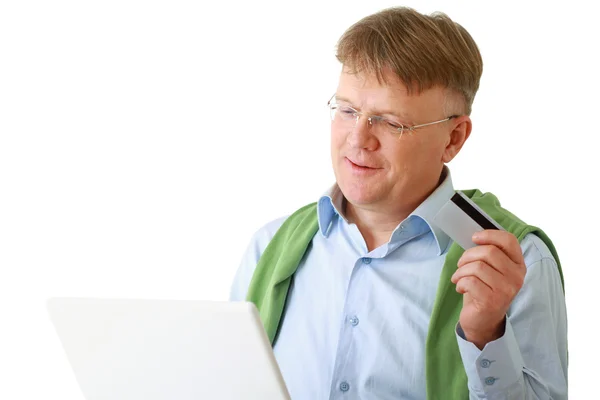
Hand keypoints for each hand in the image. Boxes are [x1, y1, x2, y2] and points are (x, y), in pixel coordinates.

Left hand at [450, 230, 525, 348]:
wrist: (483, 320)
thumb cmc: (484, 290)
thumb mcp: (490, 270)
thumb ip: (488, 253)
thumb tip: (475, 235)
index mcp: (518, 265)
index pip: (509, 241)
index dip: (489, 235)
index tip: (474, 238)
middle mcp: (516, 277)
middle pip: (489, 252)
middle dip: (468, 256)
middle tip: (461, 264)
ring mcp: (506, 290)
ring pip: (477, 266)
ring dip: (461, 271)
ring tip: (459, 278)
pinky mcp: (492, 301)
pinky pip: (470, 281)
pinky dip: (460, 282)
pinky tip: (460, 288)